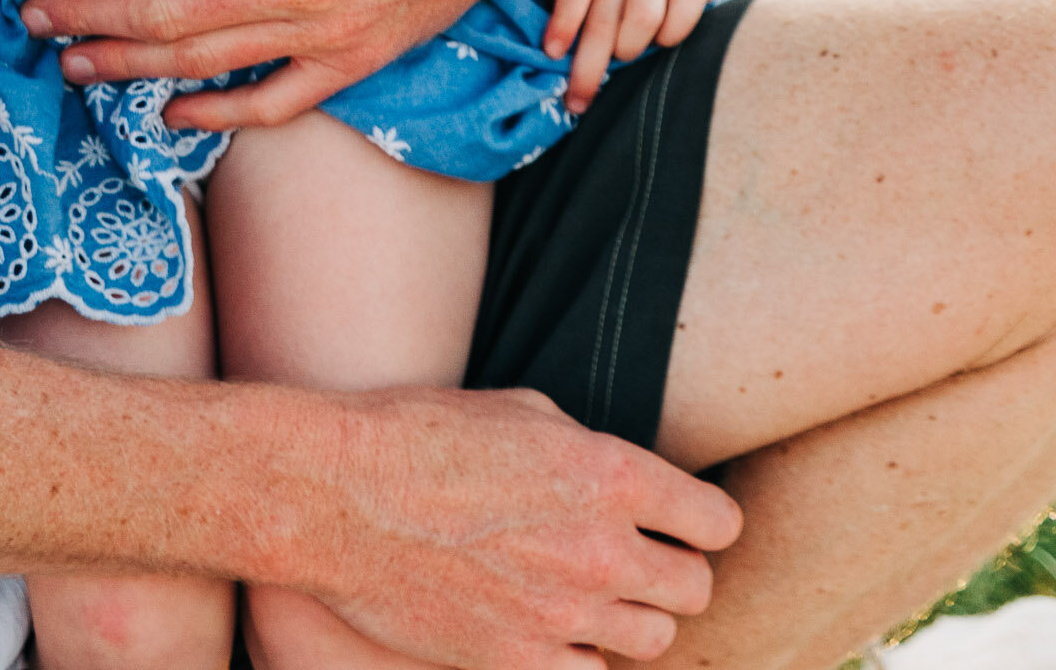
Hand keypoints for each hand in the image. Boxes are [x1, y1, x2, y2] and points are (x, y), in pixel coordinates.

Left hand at [24, 0, 575, 129]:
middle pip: (164, 11)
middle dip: (87, 15)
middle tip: (33, 15)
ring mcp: (332, 28)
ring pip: (206, 63)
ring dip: (129, 67)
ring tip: (74, 63)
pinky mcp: (361, 59)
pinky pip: (275, 103)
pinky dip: (217, 117)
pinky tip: (173, 114)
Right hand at [302, 384, 737, 666]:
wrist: (339, 496)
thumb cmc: (422, 433)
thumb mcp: (523, 411)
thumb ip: (590, 453)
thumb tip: (625, 484)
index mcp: (609, 474)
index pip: (716, 521)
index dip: (706, 520)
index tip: (687, 520)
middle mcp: (600, 551)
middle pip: (696, 589)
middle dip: (675, 571)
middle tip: (641, 558)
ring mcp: (562, 615)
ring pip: (654, 640)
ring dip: (635, 617)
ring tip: (597, 593)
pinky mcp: (519, 663)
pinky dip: (582, 653)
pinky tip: (553, 624)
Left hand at [545, 0, 719, 114]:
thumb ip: (550, 6)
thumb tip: (522, 44)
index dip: (563, 18)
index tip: (551, 53)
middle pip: (604, 19)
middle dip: (588, 68)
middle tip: (577, 101)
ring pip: (644, 16)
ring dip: (630, 48)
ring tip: (624, 57)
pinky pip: (684, 13)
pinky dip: (672, 34)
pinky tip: (662, 41)